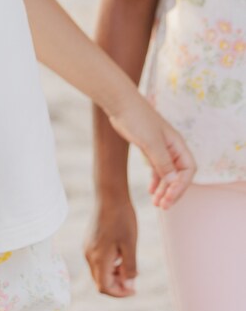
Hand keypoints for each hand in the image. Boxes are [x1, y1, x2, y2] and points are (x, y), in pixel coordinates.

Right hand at [85, 197, 137, 296]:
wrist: (109, 195)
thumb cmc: (122, 219)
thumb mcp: (130, 245)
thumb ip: (129, 267)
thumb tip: (129, 286)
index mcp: (99, 258)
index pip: (105, 287)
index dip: (120, 293)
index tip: (134, 290)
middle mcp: (89, 255)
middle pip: (100, 282)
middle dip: (117, 285)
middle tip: (134, 278)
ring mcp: (87, 247)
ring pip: (98, 271)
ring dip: (113, 275)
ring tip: (129, 265)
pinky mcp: (89, 241)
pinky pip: (97, 261)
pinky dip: (109, 265)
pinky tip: (121, 254)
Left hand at [107, 92, 194, 207]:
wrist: (121, 104)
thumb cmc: (138, 119)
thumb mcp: (151, 143)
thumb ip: (163, 163)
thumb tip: (173, 183)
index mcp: (177, 145)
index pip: (188, 170)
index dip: (182, 186)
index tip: (169, 197)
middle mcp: (172, 148)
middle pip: (179, 175)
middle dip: (173, 191)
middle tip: (163, 206)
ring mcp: (161, 149)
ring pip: (167, 174)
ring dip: (164, 189)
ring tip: (157, 204)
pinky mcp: (149, 149)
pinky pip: (156, 169)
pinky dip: (155, 181)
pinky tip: (151, 191)